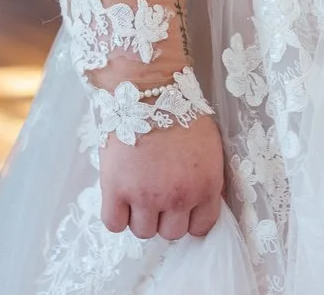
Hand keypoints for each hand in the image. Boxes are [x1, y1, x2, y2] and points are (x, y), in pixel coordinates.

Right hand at [98, 115, 225, 240]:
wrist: (147, 90)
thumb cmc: (179, 111)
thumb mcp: (209, 146)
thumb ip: (207, 178)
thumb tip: (201, 200)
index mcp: (205, 186)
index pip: (201, 227)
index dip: (189, 219)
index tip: (180, 208)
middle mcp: (178, 197)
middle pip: (171, 233)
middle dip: (164, 217)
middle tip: (156, 195)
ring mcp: (146, 196)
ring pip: (143, 232)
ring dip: (140, 217)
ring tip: (136, 193)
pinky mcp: (116, 189)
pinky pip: (114, 224)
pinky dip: (116, 216)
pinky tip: (119, 198)